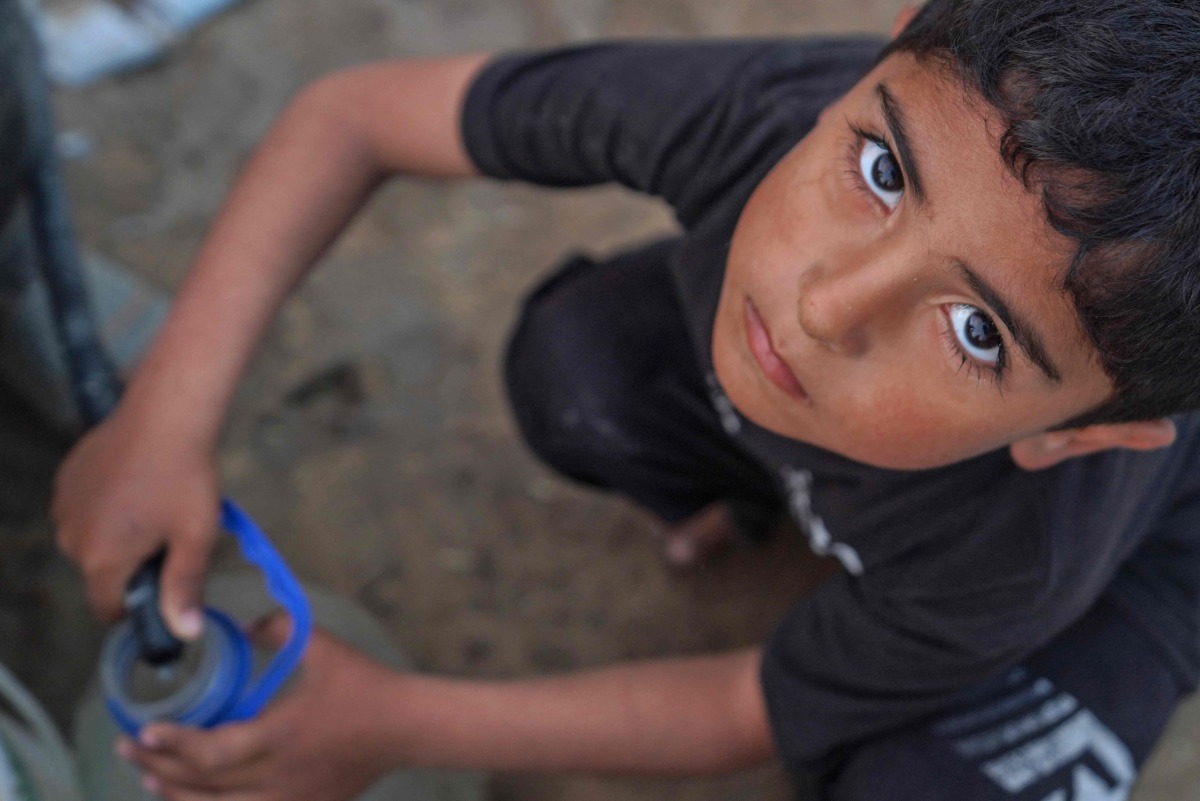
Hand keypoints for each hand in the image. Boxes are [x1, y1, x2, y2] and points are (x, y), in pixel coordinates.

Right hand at [52, 406, 218, 636]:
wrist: (165, 416)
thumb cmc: (185, 478)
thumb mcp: (194, 537)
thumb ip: (184, 588)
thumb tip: (184, 632)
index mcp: (102, 559)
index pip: (107, 608)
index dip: (136, 607)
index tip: (160, 588)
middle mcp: (71, 537)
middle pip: (100, 573)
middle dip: (131, 564)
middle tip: (168, 534)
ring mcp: (64, 506)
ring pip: (91, 539)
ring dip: (117, 534)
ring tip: (153, 505)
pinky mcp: (65, 479)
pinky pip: (84, 509)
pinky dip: (106, 506)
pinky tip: (135, 484)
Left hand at [119, 615, 399, 800]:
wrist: (405, 726)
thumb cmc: (363, 684)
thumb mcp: (322, 645)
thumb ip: (278, 629)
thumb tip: (244, 625)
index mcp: (279, 736)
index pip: (211, 752)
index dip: (172, 745)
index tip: (142, 731)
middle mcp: (277, 777)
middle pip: (203, 786)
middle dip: (159, 768)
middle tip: (129, 749)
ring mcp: (288, 800)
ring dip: (179, 797)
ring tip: (150, 780)